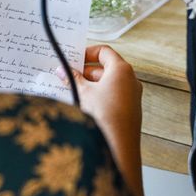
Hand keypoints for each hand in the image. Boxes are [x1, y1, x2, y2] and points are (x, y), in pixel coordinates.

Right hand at [57, 45, 144, 195]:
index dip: (87, 52)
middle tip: (68, 75)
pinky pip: (113, 95)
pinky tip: (83, 103)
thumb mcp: (83, 92)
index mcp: (122, 69)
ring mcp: (132, 95)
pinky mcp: (129, 109)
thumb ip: (72, 78)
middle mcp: (131, 79)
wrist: (119, 145)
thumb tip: (63, 70)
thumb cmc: (104, 115)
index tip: (74, 58)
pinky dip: (99, 95)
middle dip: (86, 71)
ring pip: (109, 82)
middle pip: (106, 67)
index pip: (104, 51)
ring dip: (91, 84)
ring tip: (73, 90)